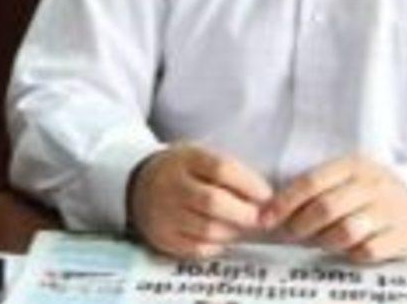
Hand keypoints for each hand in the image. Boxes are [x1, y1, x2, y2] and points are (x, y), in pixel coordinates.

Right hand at [128, 143, 272, 258]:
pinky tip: (221, 236)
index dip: (249, 184)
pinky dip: (217, 245)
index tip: (266, 195)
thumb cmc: (183, 172)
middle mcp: (172, 185)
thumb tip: (266, 198)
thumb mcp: (200, 157)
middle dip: (244, 213)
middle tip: (259, 217)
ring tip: (240, 226)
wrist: (139, 186)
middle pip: (214, 202)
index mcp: (186, 159)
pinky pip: (198, 249)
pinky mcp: (163, 238)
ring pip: (208, 229)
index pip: (222, 169)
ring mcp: (165, 214)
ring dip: (233, 231)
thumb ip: (230, 172)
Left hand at [261, 154, 406, 262]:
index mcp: (353, 166)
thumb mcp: (345, 179)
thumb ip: (314, 190)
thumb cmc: (367, 193)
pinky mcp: (401, 236)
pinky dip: (351, 254)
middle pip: (326, 207)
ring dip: (324, 241)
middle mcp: (372, 185)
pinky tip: (346, 250)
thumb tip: (271, 211)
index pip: (310, 182)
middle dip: (300, 225)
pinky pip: (367, 250)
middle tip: (290, 235)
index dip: (284, 203)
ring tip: (319, 242)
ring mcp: (389, 210)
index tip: (266, 219)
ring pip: (346, 230)